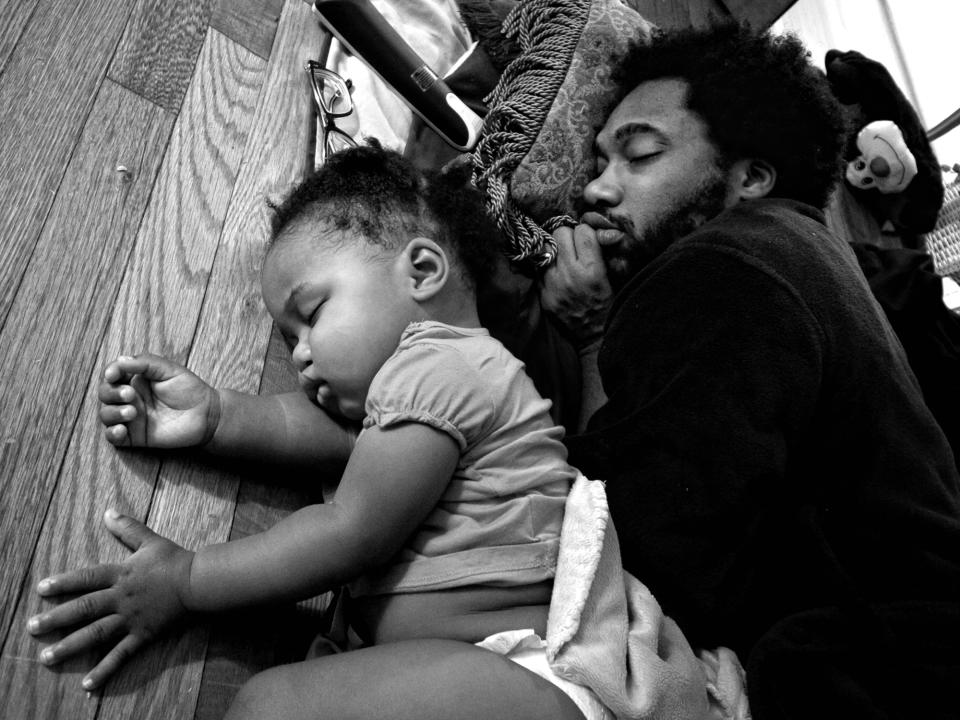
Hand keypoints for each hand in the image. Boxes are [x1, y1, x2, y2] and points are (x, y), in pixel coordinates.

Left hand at [28, 509, 194, 690]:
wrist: (198, 582)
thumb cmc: (175, 560)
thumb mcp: (150, 540)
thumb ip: (128, 528)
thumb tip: (108, 511)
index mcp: (121, 574)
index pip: (87, 578)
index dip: (64, 583)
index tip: (41, 589)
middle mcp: (121, 598)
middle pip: (83, 609)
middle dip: (56, 618)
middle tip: (32, 628)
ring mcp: (130, 618)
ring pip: (95, 633)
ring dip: (70, 646)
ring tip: (47, 657)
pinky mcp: (143, 635)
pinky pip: (120, 655)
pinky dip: (104, 670)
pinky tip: (87, 684)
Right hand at [98, 353, 219, 447]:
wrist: (206, 414)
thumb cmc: (189, 389)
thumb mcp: (168, 369)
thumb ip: (145, 363)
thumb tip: (120, 360)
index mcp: (135, 380)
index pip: (112, 375)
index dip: (109, 373)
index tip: (114, 374)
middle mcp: (130, 398)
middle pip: (105, 394)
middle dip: (111, 393)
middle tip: (130, 395)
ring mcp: (131, 418)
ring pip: (106, 415)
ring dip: (112, 412)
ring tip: (133, 412)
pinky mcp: (135, 436)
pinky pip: (113, 437)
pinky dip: (112, 433)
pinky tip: (122, 429)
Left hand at [540, 224, 612, 348]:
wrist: (593, 336)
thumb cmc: (608, 304)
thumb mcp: (614, 276)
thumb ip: (606, 251)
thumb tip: (606, 230)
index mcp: (592, 270)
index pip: (582, 231)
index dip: (586, 232)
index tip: (588, 239)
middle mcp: (570, 274)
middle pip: (560, 233)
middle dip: (568, 236)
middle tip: (574, 246)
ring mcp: (553, 285)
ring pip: (547, 248)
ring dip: (556, 250)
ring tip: (565, 259)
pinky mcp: (543, 294)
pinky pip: (541, 268)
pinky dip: (549, 267)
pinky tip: (558, 274)